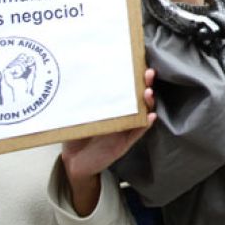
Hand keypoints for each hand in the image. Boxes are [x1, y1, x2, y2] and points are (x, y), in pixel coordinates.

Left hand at [61, 68, 156, 215]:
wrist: (73, 163)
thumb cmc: (75, 135)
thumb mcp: (76, 115)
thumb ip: (82, 102)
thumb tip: (82, 82)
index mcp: (110, 106)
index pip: (125, 87)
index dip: (133, 75)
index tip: (138, 62)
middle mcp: (121, 115)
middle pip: (137, 96)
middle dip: (144, 83)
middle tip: (148, 73)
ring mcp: (125, 128)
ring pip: (142, 112)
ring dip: (148, 102)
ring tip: (148, 93)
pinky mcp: (125, 143)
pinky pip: (138, 132)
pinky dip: (146, 124)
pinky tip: (151, 117)